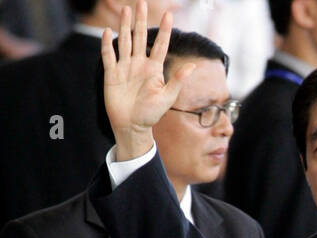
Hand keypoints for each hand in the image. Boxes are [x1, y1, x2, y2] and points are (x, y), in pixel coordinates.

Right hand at [101, 1, 196, 158]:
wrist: (132, 127)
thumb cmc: (151, 115)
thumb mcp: (167, 98)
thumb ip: (177, 81)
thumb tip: (192, 66)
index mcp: (153, 69)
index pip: (160, 45)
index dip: (164, 30)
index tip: (169, 14)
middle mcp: (139, 64)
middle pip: (140, 37)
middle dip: (140, 20)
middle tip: (141, 2)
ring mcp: (125, 68)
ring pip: (124, 41)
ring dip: (124, 26)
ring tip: (126, 10)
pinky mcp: (112, 74)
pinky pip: (109, 56)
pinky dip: (107, 44)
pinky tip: (107, 32)